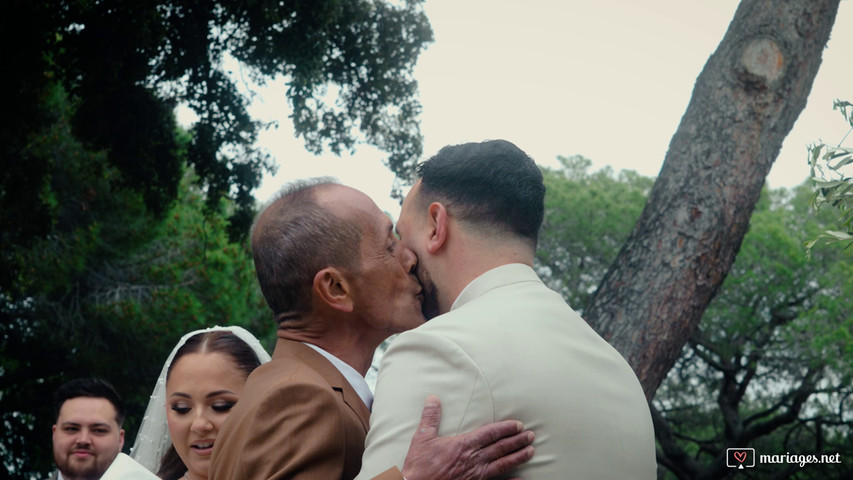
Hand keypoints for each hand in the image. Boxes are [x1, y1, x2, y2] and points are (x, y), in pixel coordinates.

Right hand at [400, 395, 533, 479]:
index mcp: (464, 445)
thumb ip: (430, 418)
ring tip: (531, 452)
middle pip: (501, 448)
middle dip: (517, 441)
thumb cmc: (419, 466)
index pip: (490, 433)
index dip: (506, 428)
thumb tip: (433, 398)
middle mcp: (474, 460)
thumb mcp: (422, 438)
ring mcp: (476, 476)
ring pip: (503, 465)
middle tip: (531, 435)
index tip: (518, 425)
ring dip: (518, 457)